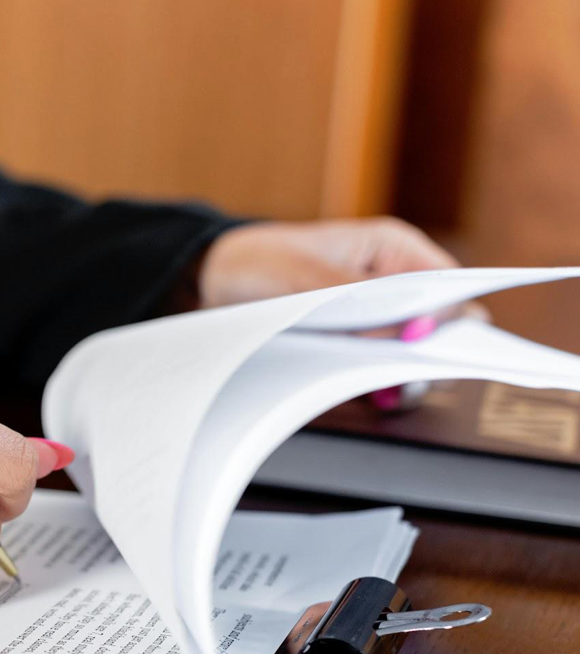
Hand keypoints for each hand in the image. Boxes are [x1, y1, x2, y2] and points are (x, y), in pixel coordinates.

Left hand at [198, 216, 488, 411]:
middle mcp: (391, 281)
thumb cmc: (258, 261)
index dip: (449, 318)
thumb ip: (360, 300)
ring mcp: (373, 313)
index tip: (427, 345)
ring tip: (382, 391)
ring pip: (409, 350)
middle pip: (436, 324)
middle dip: (426, 353)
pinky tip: (368, 394)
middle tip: (403, 379)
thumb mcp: (304, 276)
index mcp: (392, 248)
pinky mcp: (352, 340)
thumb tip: (412, 325)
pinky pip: (378, 365)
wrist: (215, 279)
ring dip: (399, 372)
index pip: (447, 284)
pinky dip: (375, 381)